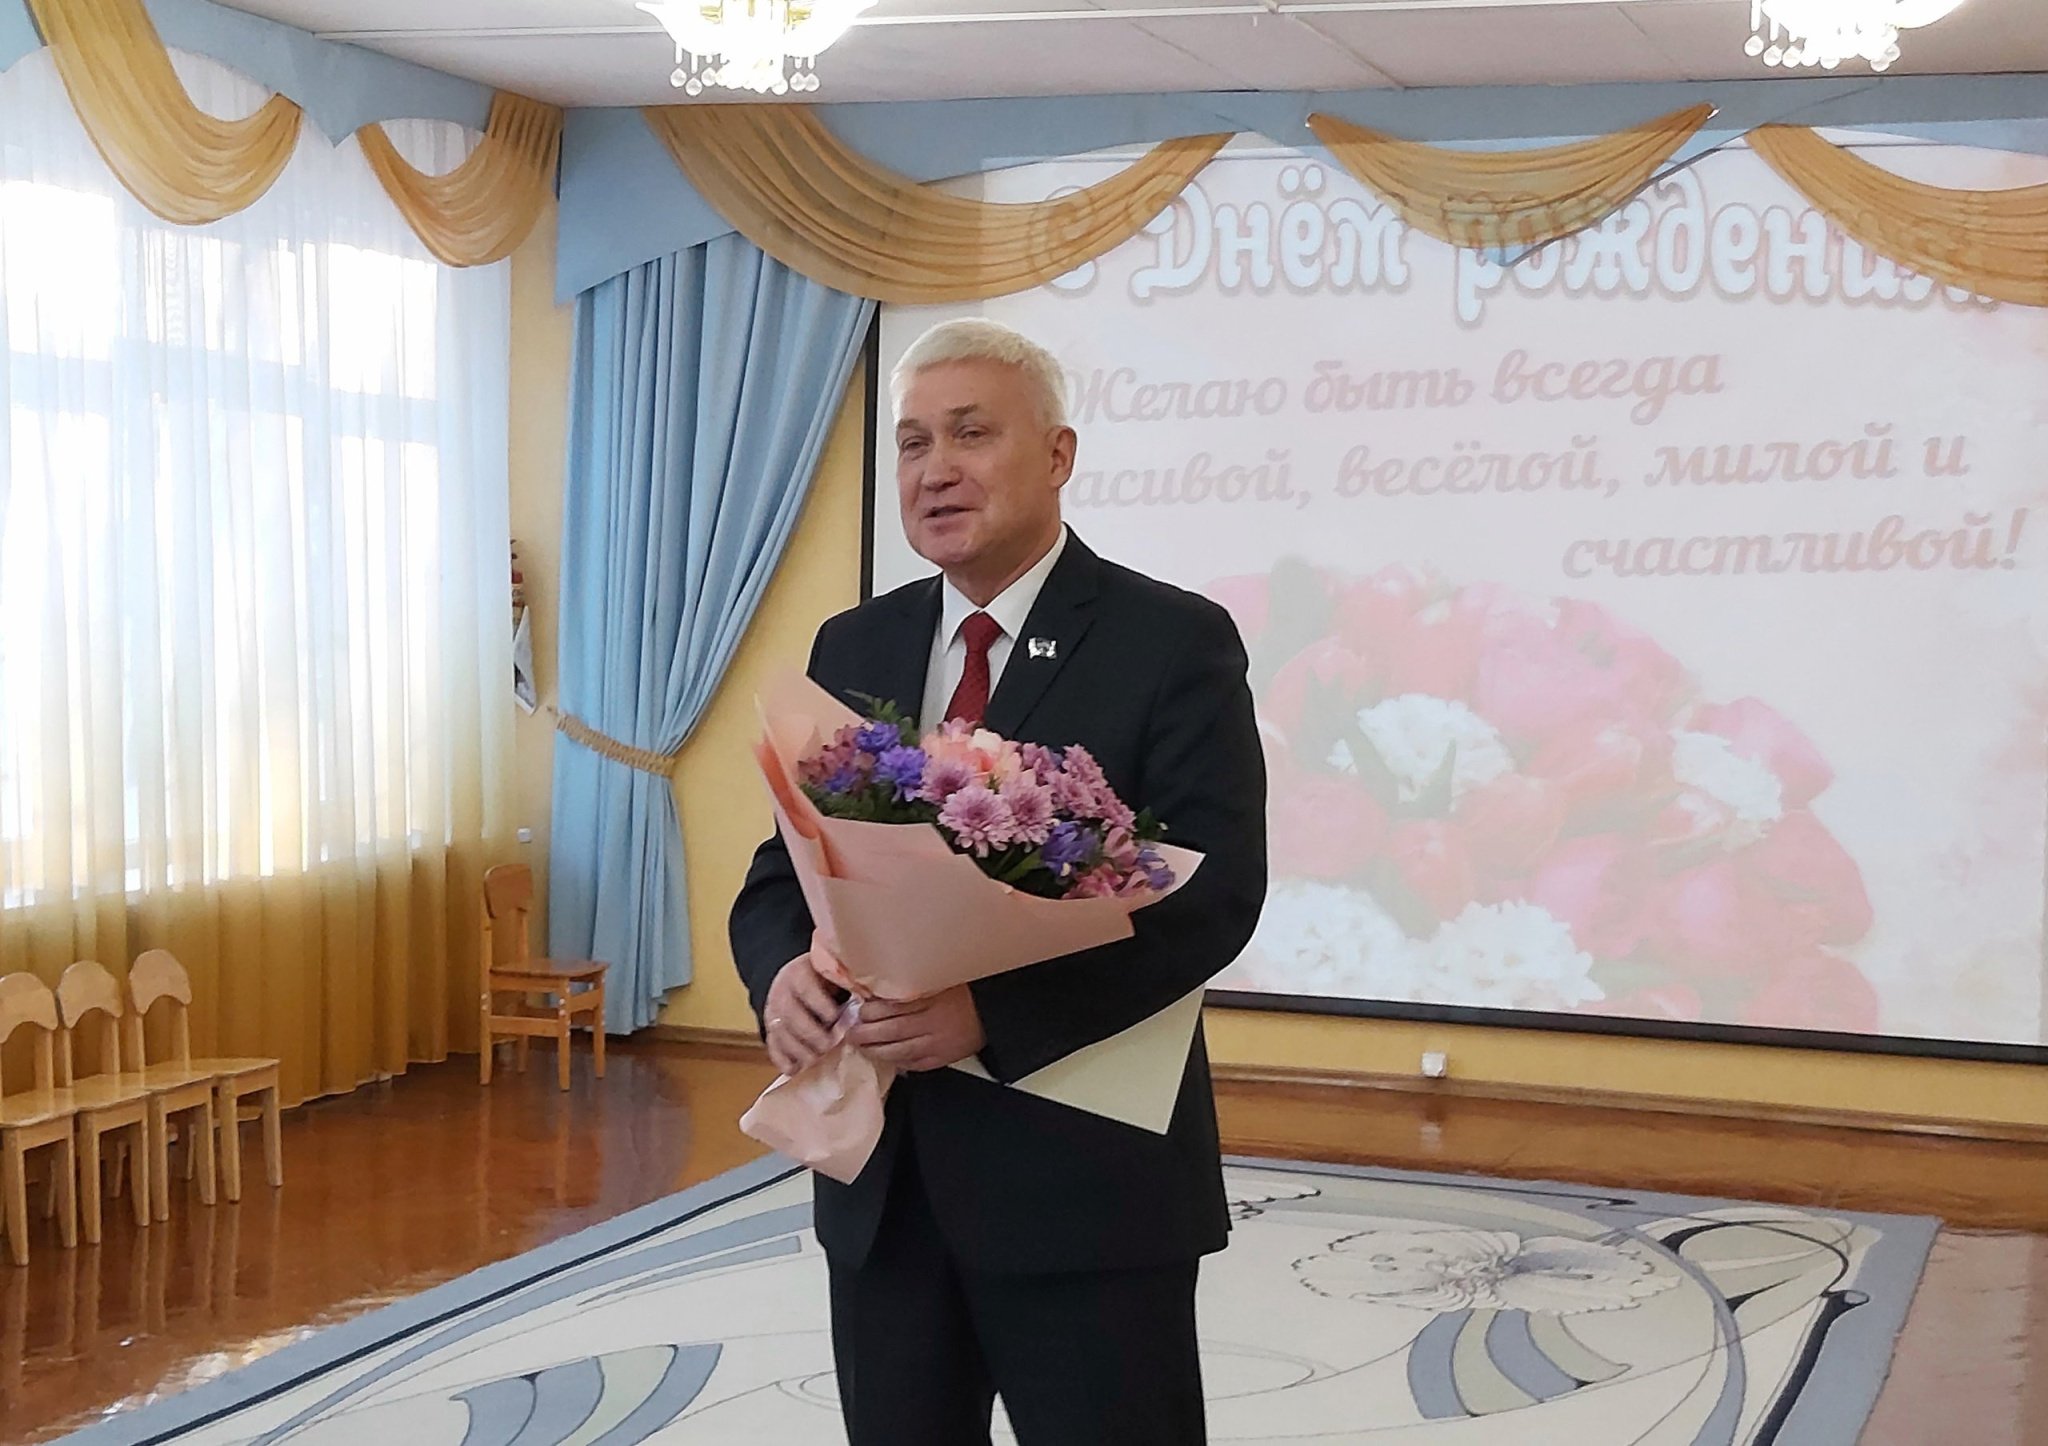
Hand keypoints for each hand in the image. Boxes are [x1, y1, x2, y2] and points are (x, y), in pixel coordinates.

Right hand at [763, 952, 845, 1075]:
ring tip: (816, 1059)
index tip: (835, 1016)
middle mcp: (781, 993)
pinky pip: (772, 1047)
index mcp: (799, 974)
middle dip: (810, 1033)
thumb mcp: (834, 971)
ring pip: (779, 1033)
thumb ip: (846, 980)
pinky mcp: (771, 1032)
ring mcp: (773, 1014)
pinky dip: (782, 1061)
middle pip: (790, 1014)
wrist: (797, 982)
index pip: (805, 987)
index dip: (820, 1004)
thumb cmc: (823, 979)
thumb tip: (865, 993)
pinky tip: (795, 1069)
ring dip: (798, 1050)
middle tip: (829, 1045)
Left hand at [846, 987, 985, 1072]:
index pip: (894, 1008)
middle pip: (892, 1031)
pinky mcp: (941, 1060)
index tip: (860, 1009)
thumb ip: (913, 987)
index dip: (873, 1011)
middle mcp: (932, 1024)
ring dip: (875, 1050)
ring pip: (898, 1051)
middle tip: (851, 1032)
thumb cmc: (963, 994)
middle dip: (867, 1033)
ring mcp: (936, 1045)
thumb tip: (880, 992)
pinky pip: (913, 1064)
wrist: (991, 1015)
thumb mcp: (939, 982)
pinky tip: (884, 1057)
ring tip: (861, 1046)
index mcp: (932, 1001)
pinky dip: (896, 1062)